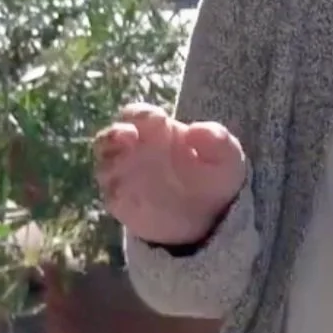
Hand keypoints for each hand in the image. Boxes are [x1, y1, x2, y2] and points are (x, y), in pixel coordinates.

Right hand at [94, 103, 247, 247]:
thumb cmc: (214, 176)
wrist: (209, 217)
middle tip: (128, 136)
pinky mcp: (122, 203)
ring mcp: (125, 176)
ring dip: (110, 162)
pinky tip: (130, 192)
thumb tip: (194, 131)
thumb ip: (217, 140)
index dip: (143, 115)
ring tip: (123, 164)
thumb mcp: (227, 157)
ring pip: (105, 164)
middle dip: (114, 134)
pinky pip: (110, 195)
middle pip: (110, 136)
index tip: (159, 121)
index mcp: (157, 131)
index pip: (137, 114)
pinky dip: (115, 191)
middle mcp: (135, 151)